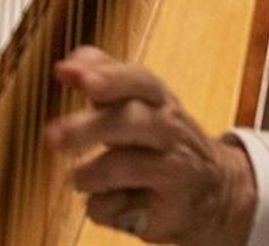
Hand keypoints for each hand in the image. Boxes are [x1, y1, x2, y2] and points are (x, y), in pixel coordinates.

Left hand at [44, 46, 256, 245]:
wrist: (215, 187)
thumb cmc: (161, 140)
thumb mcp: (140, 102)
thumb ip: (105, 79)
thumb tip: (66, 63)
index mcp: (157, 97)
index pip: (136, 80)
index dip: (105, 77)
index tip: (67, 72)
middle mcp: (169, 127)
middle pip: (130, 120)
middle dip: (90, 127)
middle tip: (53, 136)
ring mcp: (174, 166)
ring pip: (123, 166)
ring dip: (90, 174)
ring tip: (79, 178)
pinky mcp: (171, 205)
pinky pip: (121, 206)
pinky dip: (104, 206)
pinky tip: (111, 200)